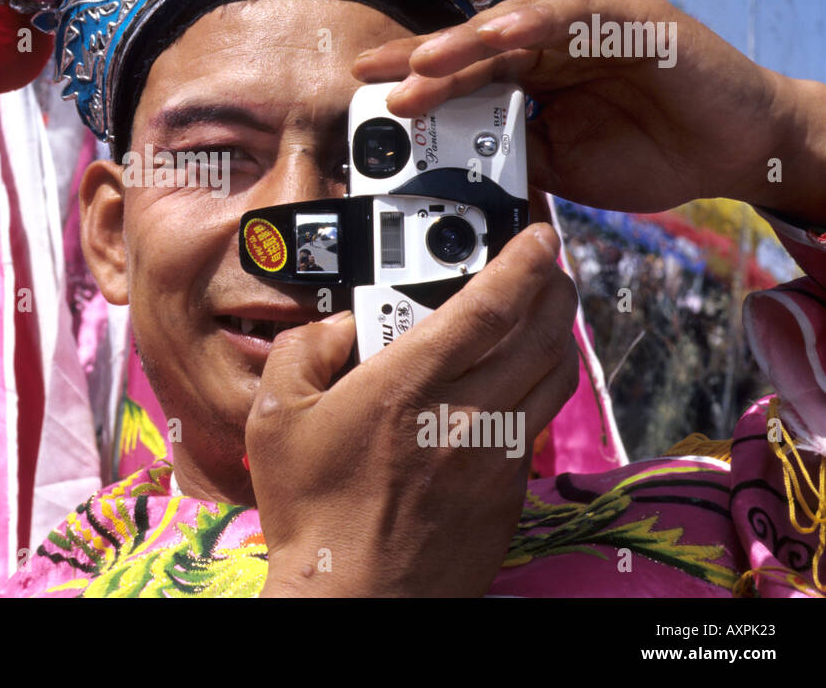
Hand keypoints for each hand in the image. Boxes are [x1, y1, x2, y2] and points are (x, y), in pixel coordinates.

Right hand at [249, 224, 578, 596]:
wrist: (352, 599)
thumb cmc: (311, 511)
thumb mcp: (273, 416)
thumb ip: (304, 349)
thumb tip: (339, 323)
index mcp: (406, 387)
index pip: (490, 304)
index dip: (525, 258)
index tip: (538, 234)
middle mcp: (464, 416)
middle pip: (542, 329)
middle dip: (554, 282)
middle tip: (547, 262)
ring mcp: (495, 456)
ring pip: (556, 373)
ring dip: (558, 330)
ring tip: (541, 311)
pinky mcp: (509, 491)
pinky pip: (543, 420)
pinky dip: (545, 383)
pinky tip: (521, 378)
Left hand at [353, 0, 825, 222]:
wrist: (735, 152)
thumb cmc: (651, 155)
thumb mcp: (562, 166)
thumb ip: (510, 153)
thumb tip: (447, 161)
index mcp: (535, 80)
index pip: (466, 78)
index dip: (419, 84)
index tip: (372, 99)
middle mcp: (552, 45)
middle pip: (475, 47)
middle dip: (421, 59)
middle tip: (371, 73)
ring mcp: (589, 26)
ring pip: (512, 26)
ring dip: (463, 44)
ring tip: (419, 64)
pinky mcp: (631, 16)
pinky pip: (572, 15)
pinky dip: (531, 23)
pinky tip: (494, 35)